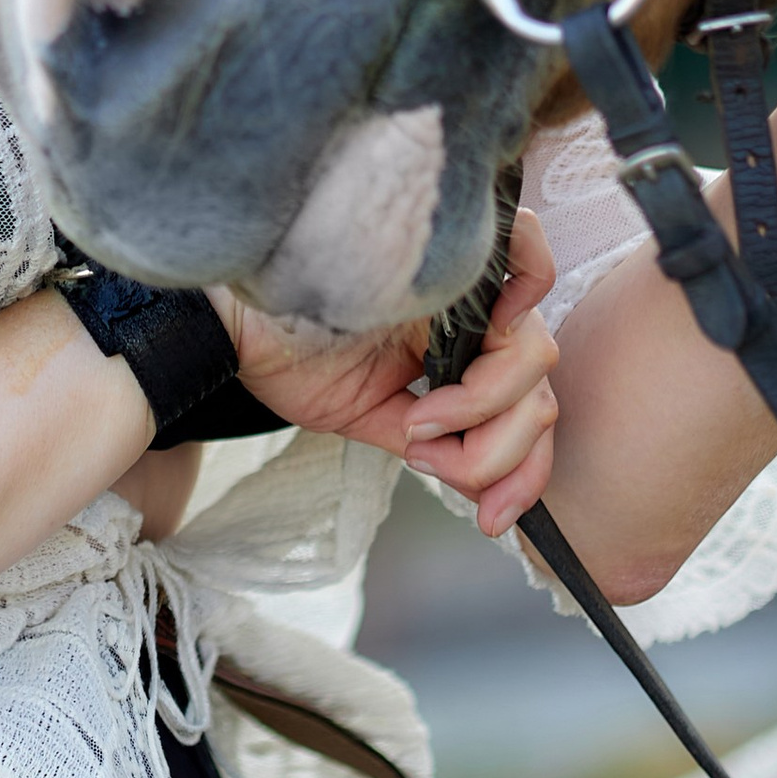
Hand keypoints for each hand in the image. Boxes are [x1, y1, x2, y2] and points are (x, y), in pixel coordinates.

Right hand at [214, 210, 562, 538]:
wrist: (237, 325)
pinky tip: (470, 347)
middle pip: (539, 394)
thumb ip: (442, 450)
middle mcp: (474, 321)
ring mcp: (469, 287)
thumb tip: (492, 494)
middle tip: (423, 456)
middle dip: (495, 451)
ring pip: (534, 356)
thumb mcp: (374, 421)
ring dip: (480, 410)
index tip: (491, 522)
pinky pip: (531, 265)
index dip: (524, 476)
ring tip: (415, 420)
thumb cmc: (292, 362)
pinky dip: (523, 306)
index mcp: (459, 358)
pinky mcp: (456, 255)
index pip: (528, 415)